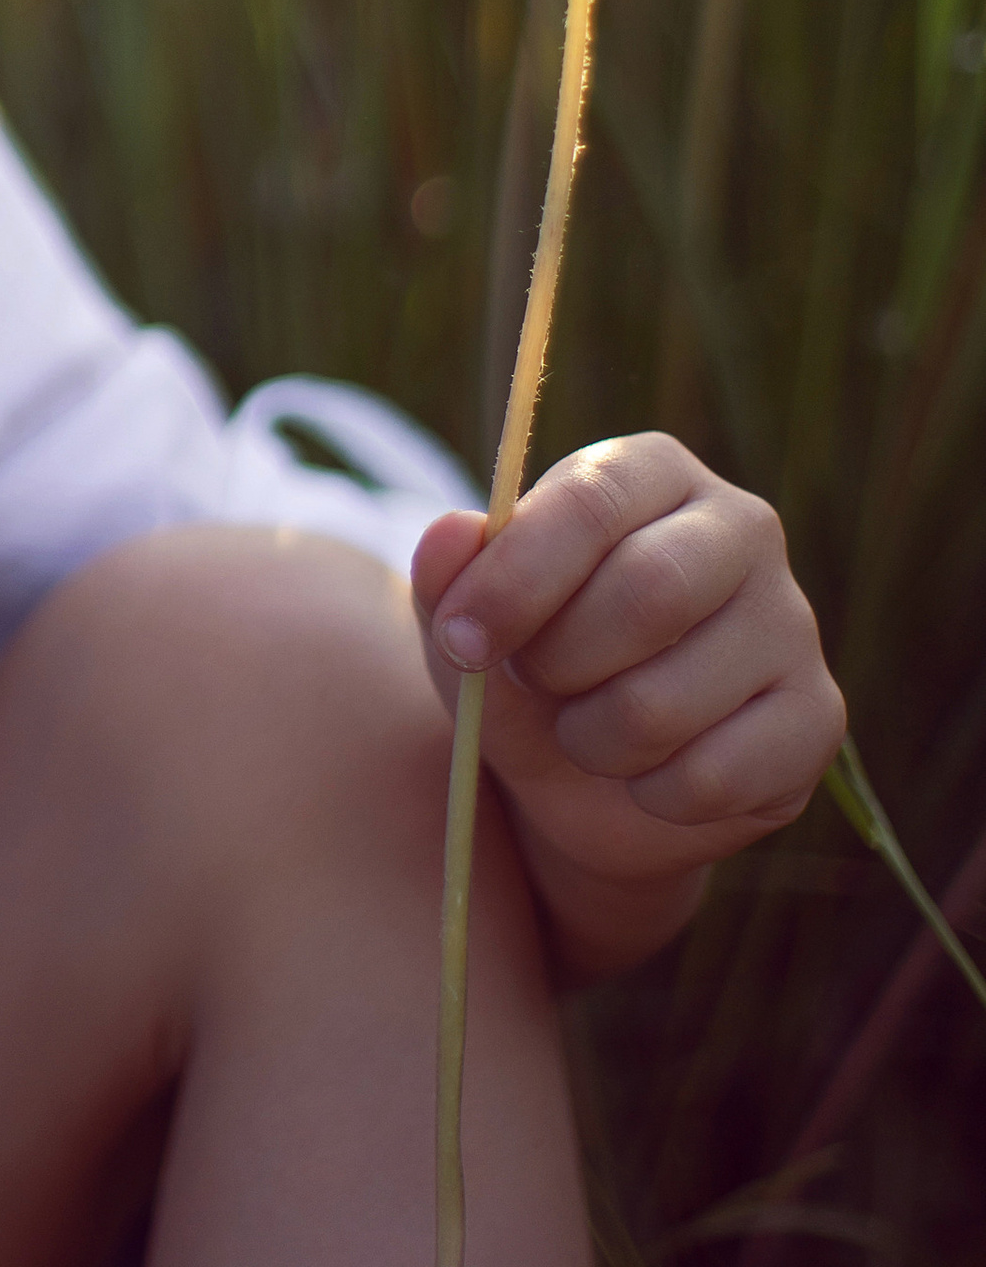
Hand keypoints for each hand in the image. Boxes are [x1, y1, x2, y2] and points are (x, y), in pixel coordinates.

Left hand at [411, 436, 844, 965]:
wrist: (586, 786)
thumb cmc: (526, 673)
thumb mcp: (467, 628)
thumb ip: (448, 581)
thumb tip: (450, 534)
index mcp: (652, 472)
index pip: (593, 499)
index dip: (515, 577)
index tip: (459, 640)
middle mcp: (742, 528)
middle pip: (649, 593)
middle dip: (557, 663)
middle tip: (534, 684)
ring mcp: (792, 622)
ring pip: (667, 702)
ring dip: (592, 741)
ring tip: (585, 732)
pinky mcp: (818, 717)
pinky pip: (713, 775)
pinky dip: (650, 793)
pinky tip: (647, 776)